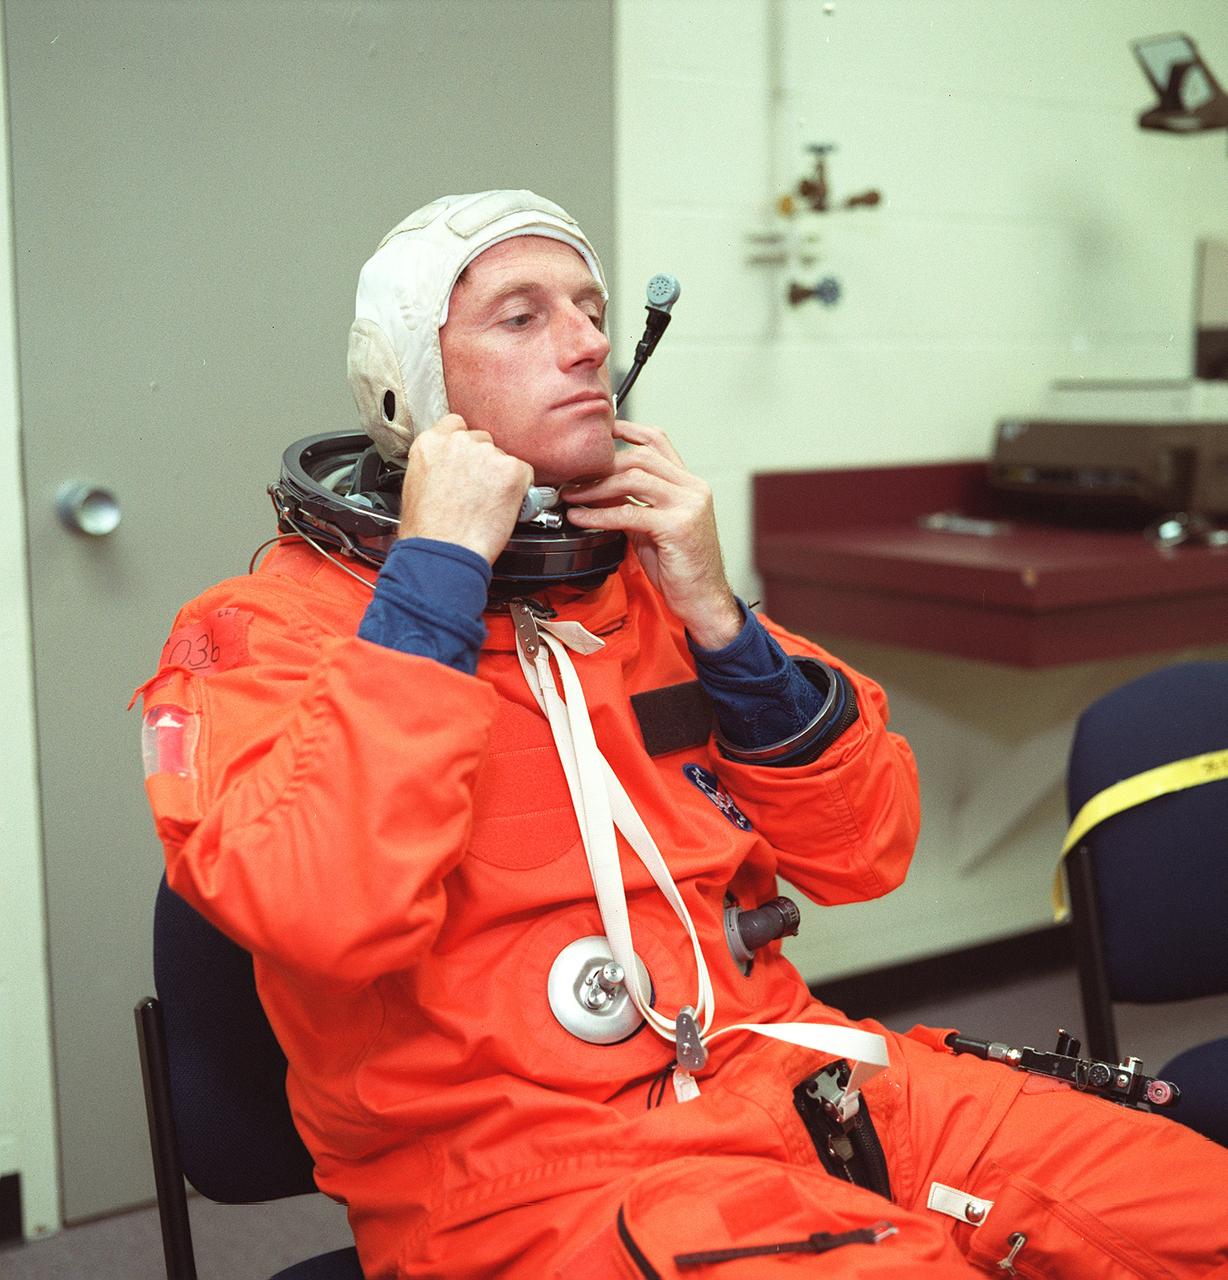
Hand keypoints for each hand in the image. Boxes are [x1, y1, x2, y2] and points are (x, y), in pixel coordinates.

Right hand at [397, 414, 532, 564]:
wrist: (443, 551)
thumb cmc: (428, 531)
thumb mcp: (416, 486)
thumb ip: (436, 466)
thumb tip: (451, 470)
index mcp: (430, 444)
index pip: (456, 426)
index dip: (465, 447)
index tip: (468, 462)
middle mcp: (457, 442)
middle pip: (482, 441)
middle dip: (484, 463)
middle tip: (480, 491)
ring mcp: (485, 454)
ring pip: (502, 458)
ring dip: (501, 476)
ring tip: (489, 504)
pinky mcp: (510, 470)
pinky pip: (524, 473)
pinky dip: (521, 489)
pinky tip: (503, 507)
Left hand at [562, 420, 741, 648]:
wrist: (703, 600)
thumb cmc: (680, 568)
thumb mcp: (652, 528)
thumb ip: (632, 504)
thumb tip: (596, 491)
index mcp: (689, 484)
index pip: (658, 441)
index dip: (626, 430)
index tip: (599, 431)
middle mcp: (692, 488)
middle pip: (640, 457)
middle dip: (601, 465)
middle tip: (572, 477)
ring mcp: (687, 505)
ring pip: (634, 478)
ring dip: (595, 486)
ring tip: (572, 496)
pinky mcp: (677, 526)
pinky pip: (629, 512)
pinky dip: (598, 514)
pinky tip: (580, 519)